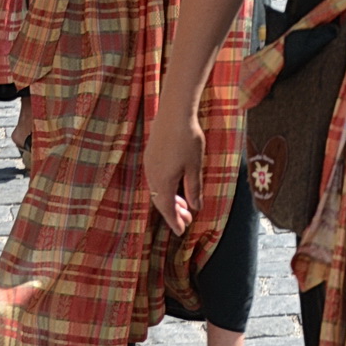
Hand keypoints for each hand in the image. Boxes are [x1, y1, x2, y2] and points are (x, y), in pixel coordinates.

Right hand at [143, 109, 204, 232]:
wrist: (174, 113)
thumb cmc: (188, 139)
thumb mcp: (195, 166)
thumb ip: (194, 188)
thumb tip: (196, 207)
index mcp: (163, 182)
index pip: (167, 209)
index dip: (174, 222)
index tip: (181, 232)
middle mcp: (152, 176)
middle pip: (161, 201)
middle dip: (174, 213)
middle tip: (187, 221)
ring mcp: (149, 166)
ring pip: (158, 190)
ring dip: (171, 200)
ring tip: (185, 206)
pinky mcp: (150, 156)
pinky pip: (156, 180)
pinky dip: (166, 188)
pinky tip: (176, 186)